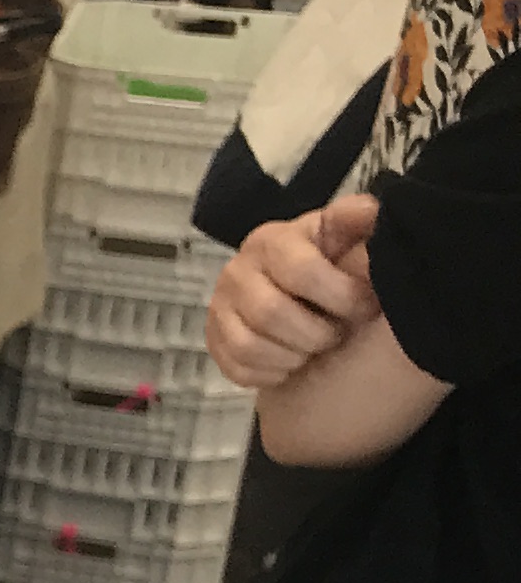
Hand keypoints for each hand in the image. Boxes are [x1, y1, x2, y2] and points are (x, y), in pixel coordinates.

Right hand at [207, 197, 377, 388]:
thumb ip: (358, 223)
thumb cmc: (329, 265)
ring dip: (293, 355)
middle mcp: (237, 270)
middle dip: (316, 333)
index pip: (301, 271)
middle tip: (337, 333)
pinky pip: (236, 367)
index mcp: (273, 241)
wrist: (299, 294)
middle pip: (270, 313)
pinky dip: (271, 372)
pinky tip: (290, 362)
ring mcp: (220, 306)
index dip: (341, 296)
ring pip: (249, 345)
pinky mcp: (212, 339)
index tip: (365, 306)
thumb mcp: (346, 238)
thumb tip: (369, 210)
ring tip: (313, 348)